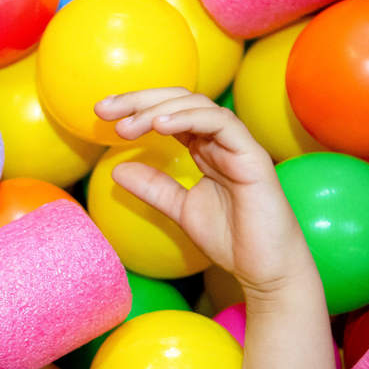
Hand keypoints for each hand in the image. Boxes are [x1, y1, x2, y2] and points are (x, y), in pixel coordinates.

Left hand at [94, 88, 314, 298]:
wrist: (265, 268)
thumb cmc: (231, 238)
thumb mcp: (179, 209)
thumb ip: (153, 187)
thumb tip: (118, 168)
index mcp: (205, 148)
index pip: (169, 113)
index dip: (136, 107)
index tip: (103, 113)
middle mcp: (221, 141)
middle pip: (180, 101)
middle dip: (139, 100)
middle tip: (104, 109)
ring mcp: (238, 146)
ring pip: (199, 106)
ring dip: (158, 110)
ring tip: (127, 126)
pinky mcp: (253, 157)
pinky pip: (222, 124)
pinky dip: (190, 119)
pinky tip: (161, 125)